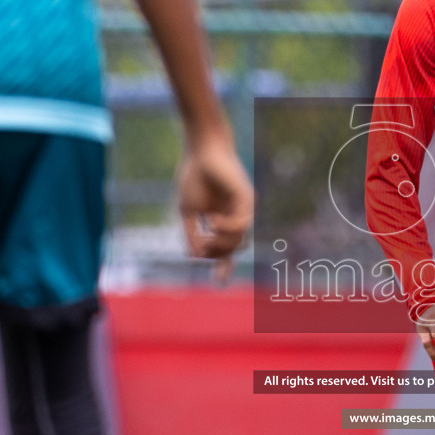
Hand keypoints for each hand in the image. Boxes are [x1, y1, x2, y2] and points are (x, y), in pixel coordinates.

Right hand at [176, 135, 253, 282]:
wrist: (201, 151)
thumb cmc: (194, 176)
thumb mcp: (188, 211)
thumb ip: (191, 234)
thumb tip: (194, 257)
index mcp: (222, 220)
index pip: (226, 249)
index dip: (223, 266)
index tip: (218, 283)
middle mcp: (236, 217)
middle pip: (232, 248)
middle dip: (216, 253)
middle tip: (202, 243)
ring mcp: (243, 209)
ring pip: (238, 240)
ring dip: (220, 242)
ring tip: (207, 230)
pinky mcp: (247, 200)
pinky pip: (241, 224)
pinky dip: (226, 228)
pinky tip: (212, 220)